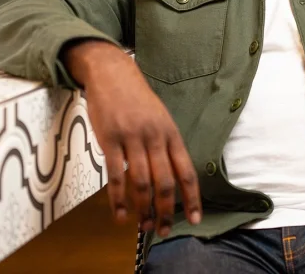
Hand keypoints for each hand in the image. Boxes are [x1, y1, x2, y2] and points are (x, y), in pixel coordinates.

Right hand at [64, 41, 201, 237]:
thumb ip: (166, 146)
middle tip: (163, 230)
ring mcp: (132, 138)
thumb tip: (172, 177)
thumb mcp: (160, 118)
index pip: (186, 171)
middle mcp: (155, 137)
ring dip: (143, 209)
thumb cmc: (137, 98)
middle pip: (165, 182)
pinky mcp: (110, 139)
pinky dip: (119, 199)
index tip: (194, 219)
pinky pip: (116, 175)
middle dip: (165, 211)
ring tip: (142, 226)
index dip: (192, 198)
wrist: (112, 73)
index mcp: (171, 133)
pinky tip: (120, 214)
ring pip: (141, 182)